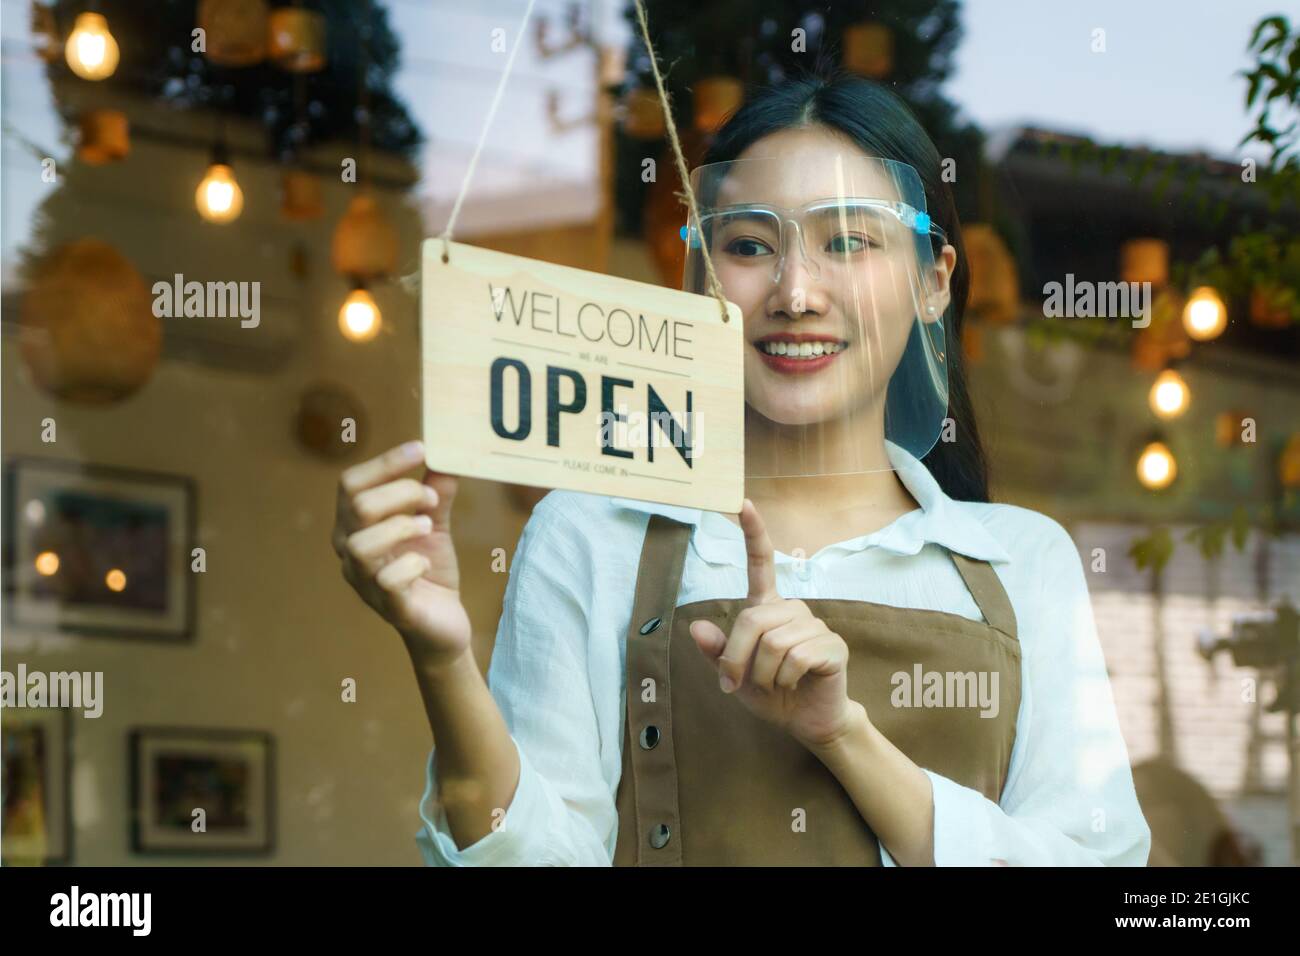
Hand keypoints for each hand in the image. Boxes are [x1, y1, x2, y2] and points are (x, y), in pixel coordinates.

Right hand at [333, 440, 470, 669]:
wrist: (443, 624)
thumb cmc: (430, 571)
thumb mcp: (435, 525)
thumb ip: (436, 493)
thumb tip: (448, 455)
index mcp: (355, 526)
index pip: (350, 484)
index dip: (384, 463)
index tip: (422, 448)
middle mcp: (350, 552)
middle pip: (357, 506)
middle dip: (401, 494)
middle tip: (432, 500)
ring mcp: (365, 582)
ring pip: (360, 544)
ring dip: (401, 527)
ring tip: (428, 527)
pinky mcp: (390, 608)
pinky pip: (387, 580)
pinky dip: (410, 564)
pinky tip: (425, 564)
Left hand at [688, 499, 860, 750]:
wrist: (807, 722)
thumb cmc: (772, 694)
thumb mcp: (734, 676)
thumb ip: (716, 653)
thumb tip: (693, 627)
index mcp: (768, 609)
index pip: (761, 564)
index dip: (754, 533)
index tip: (743, 503)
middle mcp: (792, 610)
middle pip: (752, 620)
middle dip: (737, 659)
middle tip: (737, 684)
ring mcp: (815, 625)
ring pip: (773, 642)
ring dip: (764, 674)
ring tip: (775, 685)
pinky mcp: (832, 645)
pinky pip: (795, 657)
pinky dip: (785, 679)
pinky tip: (795, 684)